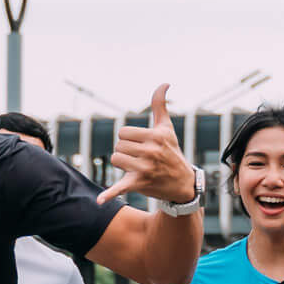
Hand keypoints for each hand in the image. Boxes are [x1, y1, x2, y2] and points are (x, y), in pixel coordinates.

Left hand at [97, 85, 200, 206]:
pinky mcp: (139, 184)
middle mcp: (151, 152)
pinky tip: (100, 201)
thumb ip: (160, 105)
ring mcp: (144, 169)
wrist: (183, 183)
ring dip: (122, 164)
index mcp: (155, 136)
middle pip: (118, 146)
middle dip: (126, 151)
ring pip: (115, 160)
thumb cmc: (172, 152)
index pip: (123, 132)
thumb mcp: (166, 128)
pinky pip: (120, 188)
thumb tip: (164, 82)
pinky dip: (110, 195)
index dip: (129, 139)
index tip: (141, 146)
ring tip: (137, 168)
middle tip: (141, 158)